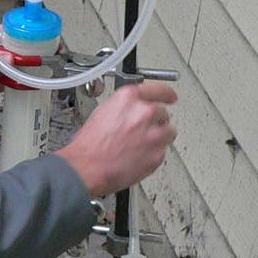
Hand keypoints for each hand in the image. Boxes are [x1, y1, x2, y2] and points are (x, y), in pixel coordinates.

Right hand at [55, 81, 176, 196]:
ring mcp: (154, 134)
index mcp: (128, 98)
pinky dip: (153, 154)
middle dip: (155, 121)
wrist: (87, 167)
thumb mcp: (103, 112)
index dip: (166, 94)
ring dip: (158, 137)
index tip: (170, 97)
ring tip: (141, 145)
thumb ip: (125, 107)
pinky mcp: (158, 155)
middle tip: (142, 130)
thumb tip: (135, 109)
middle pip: (163, 113)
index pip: (158, 90)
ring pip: (169, 132)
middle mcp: (144, 113)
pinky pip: (162, 151)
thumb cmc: (90, 144)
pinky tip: (138, 156)